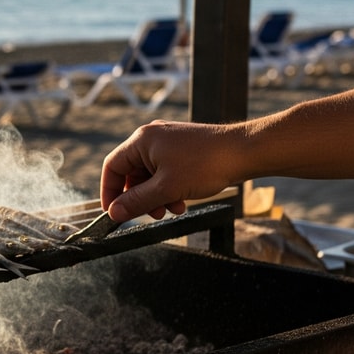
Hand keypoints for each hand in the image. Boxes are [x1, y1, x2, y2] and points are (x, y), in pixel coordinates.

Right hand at [100, 120, 246, 222]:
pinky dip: (169, 188)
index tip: (113, 212)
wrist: (243, 152)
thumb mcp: (166, 189)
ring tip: (172, 209)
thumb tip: (113, 213)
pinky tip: (182, 201)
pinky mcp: (181, 149)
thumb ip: (137, 202)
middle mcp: (151, 138)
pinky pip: (165, 172)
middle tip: (151, 215)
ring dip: (156, 196)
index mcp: (142, 140)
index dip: (110, 192)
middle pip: (132, 173)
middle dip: (140, 197)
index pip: (113, 167)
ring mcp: (168, 142)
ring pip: (150, 175)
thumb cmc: (205, 164)